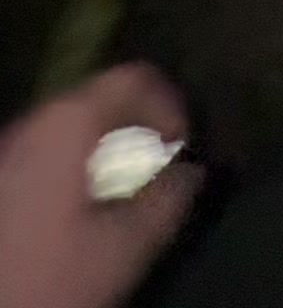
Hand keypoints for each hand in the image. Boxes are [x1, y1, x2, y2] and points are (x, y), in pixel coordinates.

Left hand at [0, 63, 201, 307]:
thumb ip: (169, 199)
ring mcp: (9, 145)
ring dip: (109, 153)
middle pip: (104, 100)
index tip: (184, 151)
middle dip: (140, 132)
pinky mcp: (0, 175)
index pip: (135, 78)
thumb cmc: (50, 274)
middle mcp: (35, 119)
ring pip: (75, 129)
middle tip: (160, 177)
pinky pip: (50, 152)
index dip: (172, 106)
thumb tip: (192, 170)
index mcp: (68, 120)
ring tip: (125, 200)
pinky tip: (84, 215)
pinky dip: (79, 168)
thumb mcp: (125, 245)